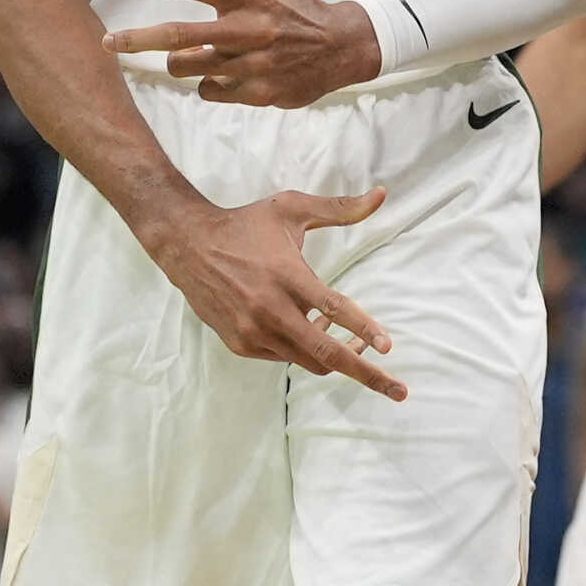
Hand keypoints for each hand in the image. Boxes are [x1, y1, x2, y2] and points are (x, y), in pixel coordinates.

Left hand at [103, 0, 382, 105]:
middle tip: (108, 41)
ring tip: (184, 53)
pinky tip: (222, 72)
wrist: (340, 47)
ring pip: (190, 67)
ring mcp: (251, 65)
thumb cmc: (296, 0)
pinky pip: (211, 91)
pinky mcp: (257, 93)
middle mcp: (248, 30)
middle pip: (179, 35)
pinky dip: (208, 82)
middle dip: (137, 39)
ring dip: (177, 61)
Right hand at [142, 189, 406, 401]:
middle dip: (367, 375)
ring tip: (349, 337)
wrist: (186, 245)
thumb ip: (340, 208)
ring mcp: (253, 331)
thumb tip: (382, 194)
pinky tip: (310, 328)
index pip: (333, 309)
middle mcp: (270, 310)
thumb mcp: (292, 209)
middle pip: (326, 353)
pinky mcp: (240, 344)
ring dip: (335, 355)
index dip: (364, 329)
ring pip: (308, 360)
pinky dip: (305, 350)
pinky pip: (284, 357)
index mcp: (286, 276)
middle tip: (398, 390)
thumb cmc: (245, 225)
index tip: (388, 347)